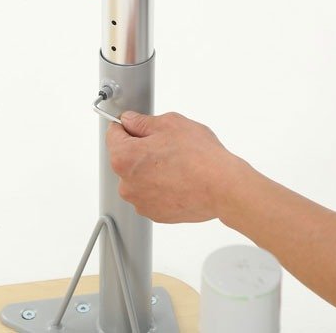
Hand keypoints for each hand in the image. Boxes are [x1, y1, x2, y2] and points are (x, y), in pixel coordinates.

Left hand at [106, 110, 242, 222]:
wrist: (223, 188)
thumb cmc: (199, 156)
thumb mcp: (170, 123)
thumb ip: (143, 121)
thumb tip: (131, 121)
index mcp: (124, 157)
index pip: (113, 134)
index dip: (127, 126)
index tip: (138, 125)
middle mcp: (126, 183)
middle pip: (126, 158)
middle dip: (141, 149)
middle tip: (167, 145)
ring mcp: (140, 201)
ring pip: (139, 177)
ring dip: (151, 170)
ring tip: (176, 165)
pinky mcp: (155, 214)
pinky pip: (151, 194)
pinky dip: (161, 187)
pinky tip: (179, 180)